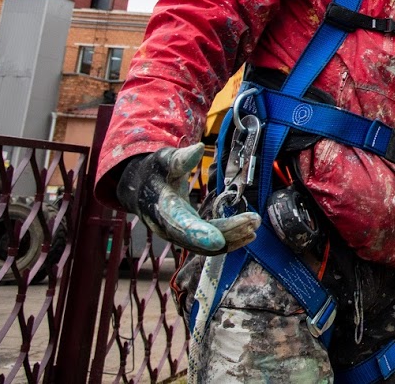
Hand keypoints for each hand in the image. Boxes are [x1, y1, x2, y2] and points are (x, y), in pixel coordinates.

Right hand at [116, 144, 259, 255]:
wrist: (140, 187)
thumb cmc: (155, 171)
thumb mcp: (164, 161)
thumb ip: (180, 158)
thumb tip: (198, 148)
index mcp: (163, 210)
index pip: (182, 226)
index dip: (199, 235)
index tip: (219, 240)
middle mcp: (169, 229)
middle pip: (200, 240)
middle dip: (227, 233)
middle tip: (253, 221)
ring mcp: (178, 235)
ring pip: (205, 247)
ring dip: (232, 239)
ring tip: (254, 226)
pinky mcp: (188, 236)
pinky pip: (208, 245)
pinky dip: (228, 241)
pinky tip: (247, 234)